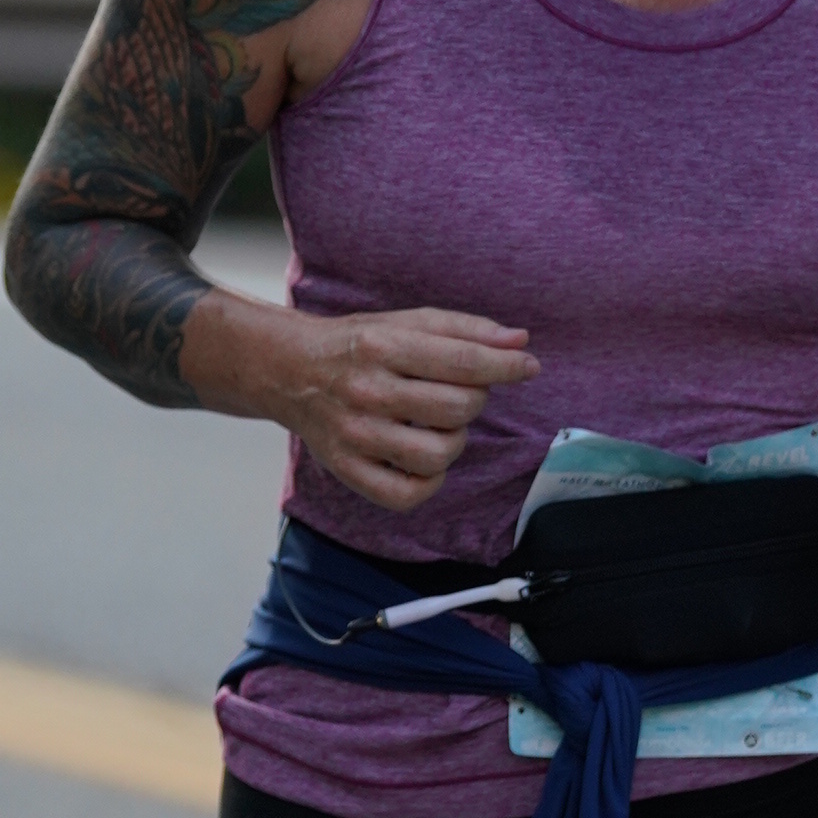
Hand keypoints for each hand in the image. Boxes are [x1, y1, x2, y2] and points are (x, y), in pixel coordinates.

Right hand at [263, 304, 536, 517]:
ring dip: (454, 441)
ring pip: (437, 455)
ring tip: (440, 426)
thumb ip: (465, 330)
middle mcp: (366, 390)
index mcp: (382, 345)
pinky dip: (429, 483)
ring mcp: (355, 434)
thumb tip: (521, 342)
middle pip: (456, 408)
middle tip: (459, 393)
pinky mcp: (347, 468)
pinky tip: (425, 461)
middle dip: (474, 400)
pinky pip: (407, 495)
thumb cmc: (359, 345)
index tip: (528, 367)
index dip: (506, 365)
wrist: (289, 370)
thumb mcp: (406, 322)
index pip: (462, 360)